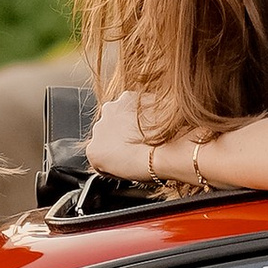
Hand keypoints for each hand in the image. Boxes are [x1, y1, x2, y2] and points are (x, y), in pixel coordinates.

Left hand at [85, 92, 203, 182]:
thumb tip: (157, 116)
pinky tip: (126, 169)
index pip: (123, 115)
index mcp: (127, 98)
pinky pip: (99, 163)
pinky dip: (109, 168)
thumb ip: (152, 112)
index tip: (141, 138)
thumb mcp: (166, 112)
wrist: (166, 151)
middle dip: (121, 138)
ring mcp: (99, 130)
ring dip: (115, 151)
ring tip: (134, 161)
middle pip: (111, 128)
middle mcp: (109, 109)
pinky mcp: (94, 150)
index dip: (132, 129)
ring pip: (105, 144)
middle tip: (137, 150)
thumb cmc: (173, 134)